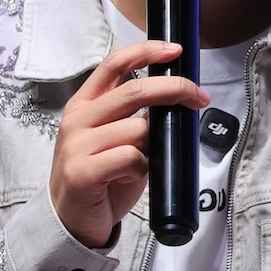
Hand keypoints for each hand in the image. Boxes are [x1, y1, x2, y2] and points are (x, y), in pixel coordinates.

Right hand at [49, 41, 211, 247]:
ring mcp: (77, 145)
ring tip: (144, 162)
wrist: (70, 221)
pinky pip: (131, 157)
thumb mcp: (116, 139)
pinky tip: (130, 177)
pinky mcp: (82, 171)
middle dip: (175, 89)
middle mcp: (77, 119)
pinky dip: (142, 167)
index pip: (113, 64)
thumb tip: (179, 100)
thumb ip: (137, 118)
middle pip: (135, 90)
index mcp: (84, 105)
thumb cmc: (101, 178)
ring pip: (138, 128)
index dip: (146, 52)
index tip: (175, 50)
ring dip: (155, 144)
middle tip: (200, 98)